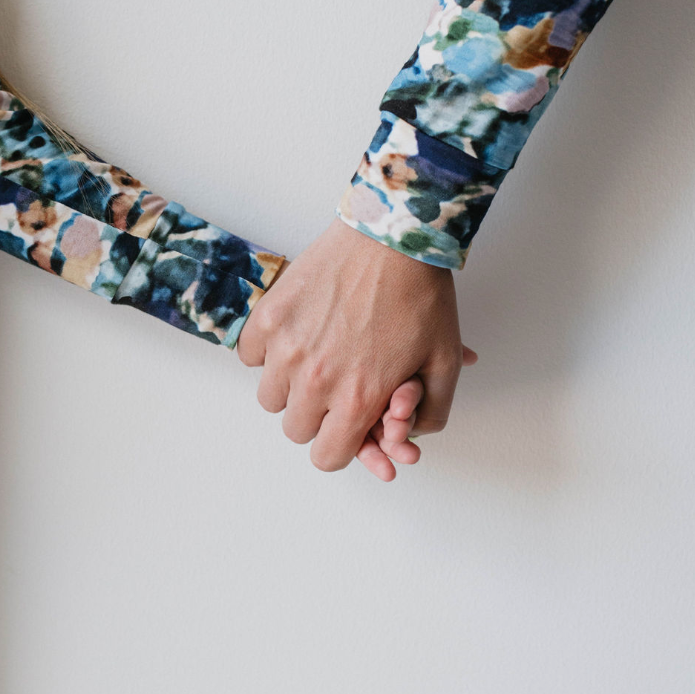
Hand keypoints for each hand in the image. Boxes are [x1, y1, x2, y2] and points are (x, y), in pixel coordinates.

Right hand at [238, 217, 477, 472]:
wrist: (392, 236)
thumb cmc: (421, 294)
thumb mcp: (443, 361)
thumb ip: (432, 411)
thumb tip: (411, 436)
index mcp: (358, 398)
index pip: (327, 457)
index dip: (341, 446)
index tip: (346, 427)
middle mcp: (316, 380)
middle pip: (296, 430)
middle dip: (318, 416)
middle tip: (337, 387)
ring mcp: (286, 347)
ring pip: (270, 397)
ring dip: (290, 386)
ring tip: (317, 358)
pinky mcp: (269, 316)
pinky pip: (250, 356)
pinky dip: (267, 352)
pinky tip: (296, 335)